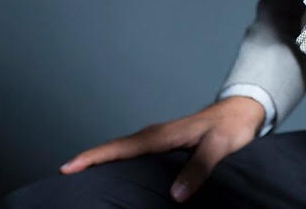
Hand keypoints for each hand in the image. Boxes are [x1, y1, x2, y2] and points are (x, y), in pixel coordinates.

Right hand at [58, 95, 266, 202]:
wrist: (242, 111)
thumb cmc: (231, 127)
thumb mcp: (219, 147)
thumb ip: (199, 168)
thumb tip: (176, 194)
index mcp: (162, 135)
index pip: (120, 147)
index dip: (93, 157)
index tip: (67, 167)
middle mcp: (155, 135)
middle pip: (114, 149)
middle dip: (88, 162)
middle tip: (63, 180)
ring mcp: (159, 139)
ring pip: (122, 151)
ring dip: (102, 162)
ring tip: (80, 181)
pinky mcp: (165, 144)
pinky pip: (134, 154)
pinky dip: (118, 162)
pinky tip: (115, 176)